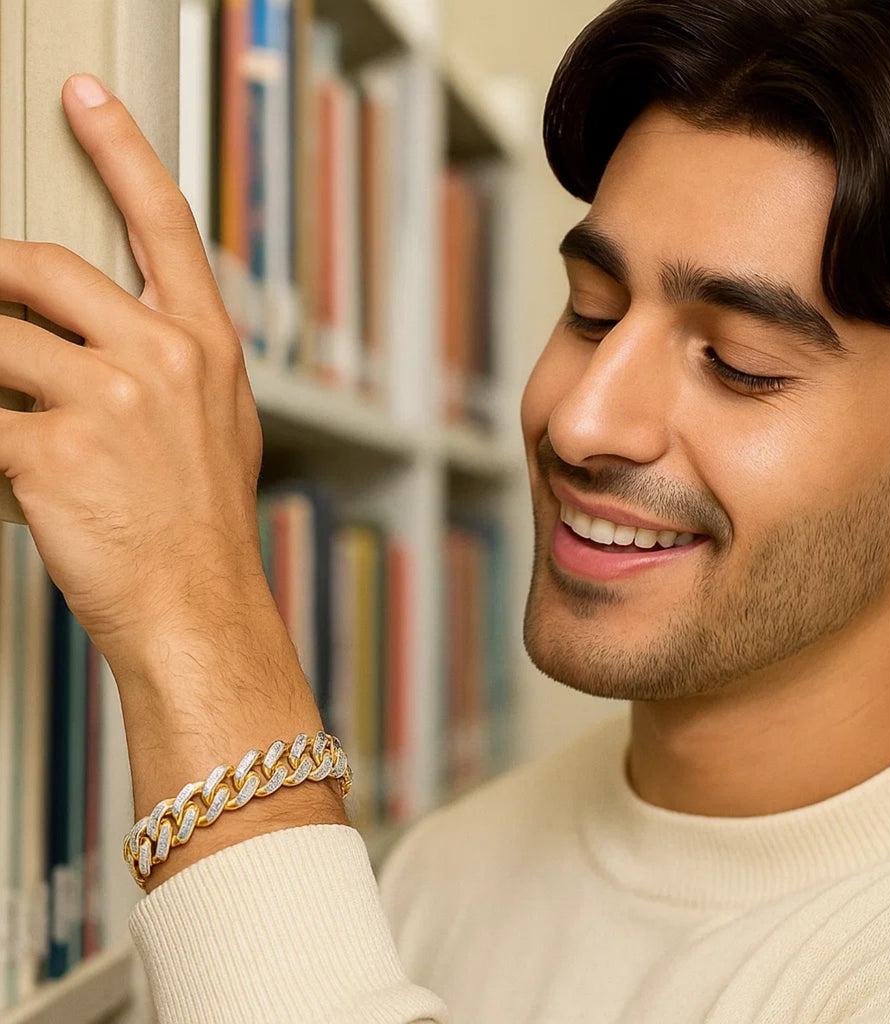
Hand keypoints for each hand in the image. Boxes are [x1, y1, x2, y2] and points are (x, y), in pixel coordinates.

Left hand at [0, 74, 264, 665]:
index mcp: (205, 347)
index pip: (164, 224)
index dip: (122, 152)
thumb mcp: (216, 422)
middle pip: (41, 267)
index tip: (88, 103)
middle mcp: (162, 359)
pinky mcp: (50, 450)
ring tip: (6, 396)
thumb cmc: (204, 522)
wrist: (197, 603)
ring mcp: (107, 400)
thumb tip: (107, 329)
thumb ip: (171, 361)